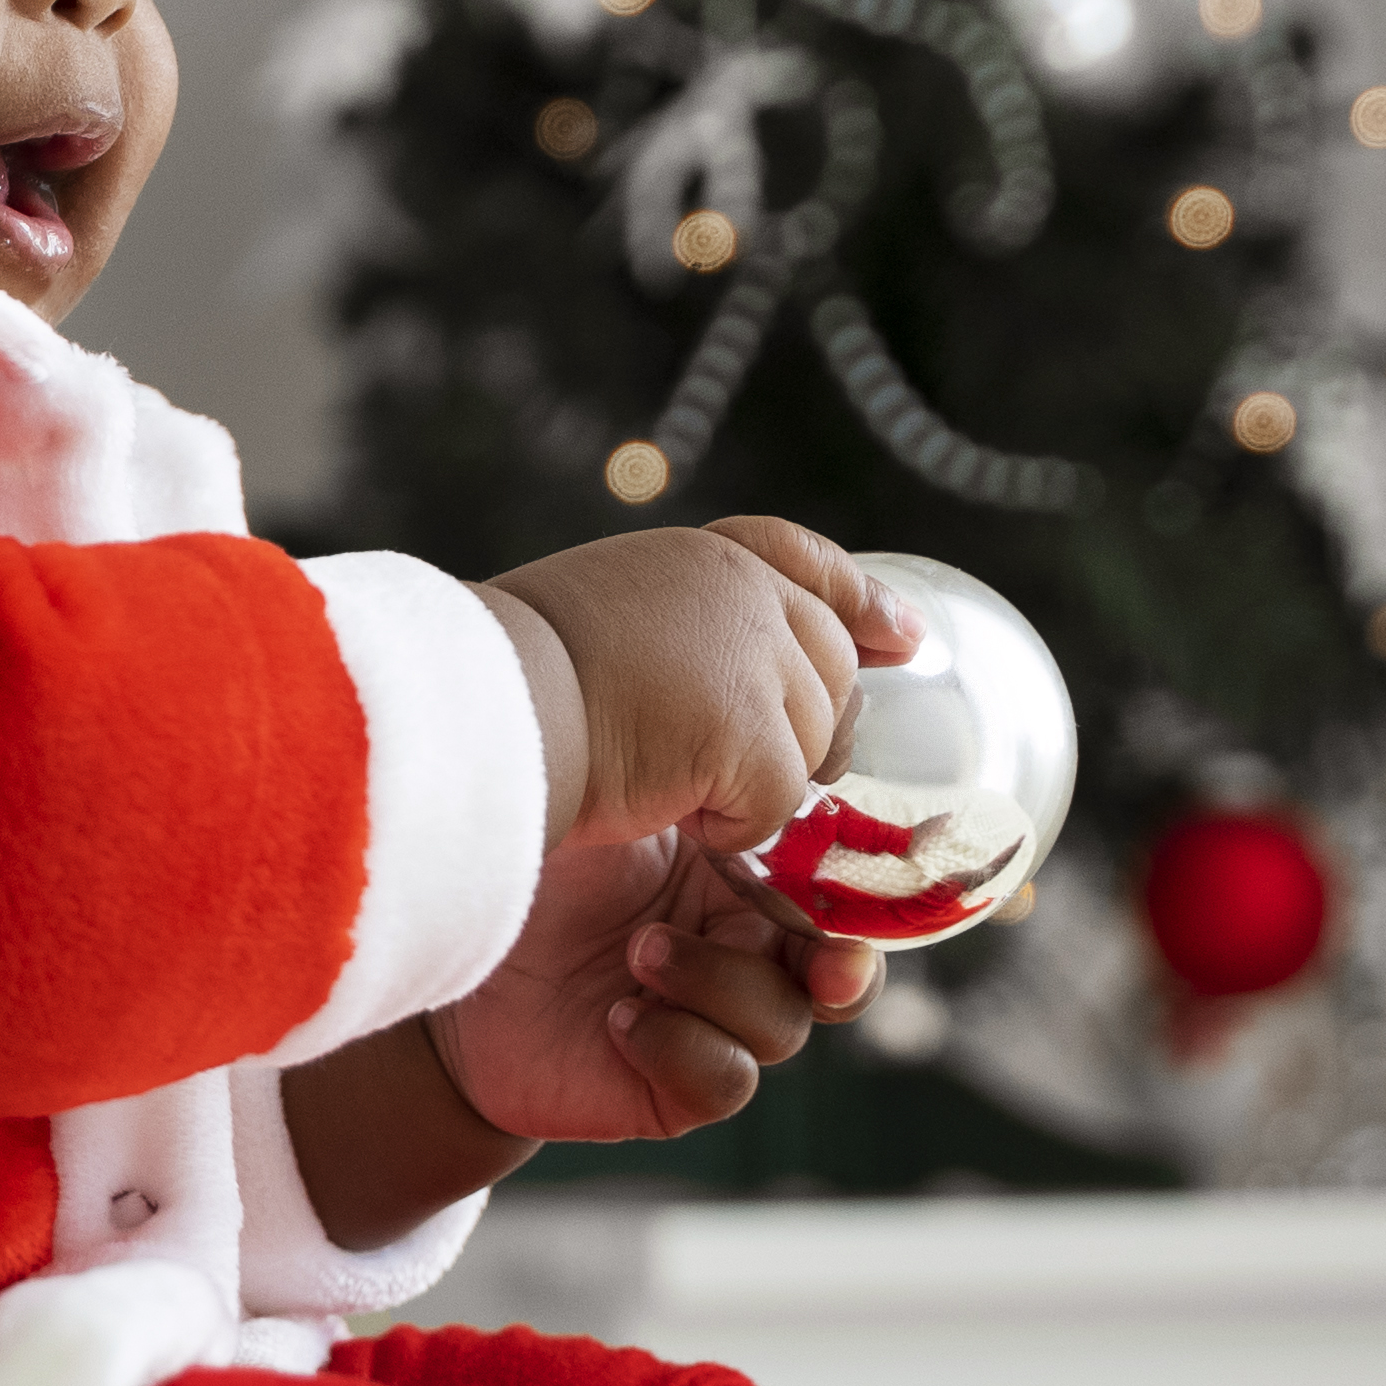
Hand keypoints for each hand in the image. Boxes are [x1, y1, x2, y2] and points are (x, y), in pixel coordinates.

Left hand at [427, 831, 883, 1147]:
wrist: (449, 951)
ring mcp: (709, 1024)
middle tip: (823, 963)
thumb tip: (766, 757)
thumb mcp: (614, 808)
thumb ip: (695, 790)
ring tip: (639, 951)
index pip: (832, 899)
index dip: (860, 902)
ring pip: (780, 1025)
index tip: (854, 895)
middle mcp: (738, 955)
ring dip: (718, 984)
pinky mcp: (671, 1086)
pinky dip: (680, 1044)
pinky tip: (616, 1016)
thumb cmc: (534, 865)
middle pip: (836, 975)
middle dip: (840, 969)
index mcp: (742, 884)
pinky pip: (724, 1079)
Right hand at [479, 519, 894, 853]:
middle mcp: (745, 596)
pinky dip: (729, 826)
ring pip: (810, 744)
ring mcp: (755, 663)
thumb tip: (744, 670)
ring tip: (671, 783)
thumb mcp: (608, 613)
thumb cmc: (511, 676)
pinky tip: (666, 810)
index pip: (805, 561)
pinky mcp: (752, 736)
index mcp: (704, 559)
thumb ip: (684, 624)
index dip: (861, 599)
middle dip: (803, 725)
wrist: (483, 707)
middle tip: (737, 767)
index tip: (901, 635)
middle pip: (829, 668)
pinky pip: (778, 805)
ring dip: (753, 780)